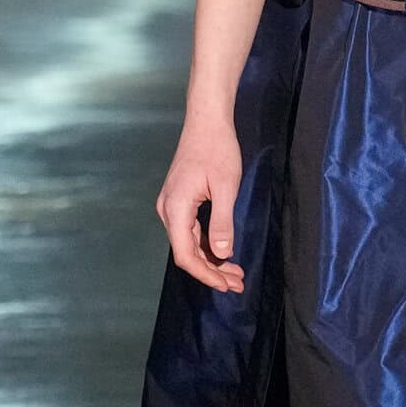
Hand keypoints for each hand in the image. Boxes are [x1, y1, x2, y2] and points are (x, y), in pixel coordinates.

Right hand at [158, 112, 244, 292]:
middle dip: (211, 271)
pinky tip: (224, 253)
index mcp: (176, 208)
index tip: (226, 285)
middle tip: (237, 284)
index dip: (205, 274)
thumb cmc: (217, 149)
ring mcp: (172, 206)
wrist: (207, 122)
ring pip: (189, 243)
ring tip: (235, 274)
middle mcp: (168, 210)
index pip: (185, 254)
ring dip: (211, 260)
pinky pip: (191, 231)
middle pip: (186, 252)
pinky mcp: (180, 201)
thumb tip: (221, 253)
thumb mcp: (226, 187)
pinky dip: (207, 245)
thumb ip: (222, 222)